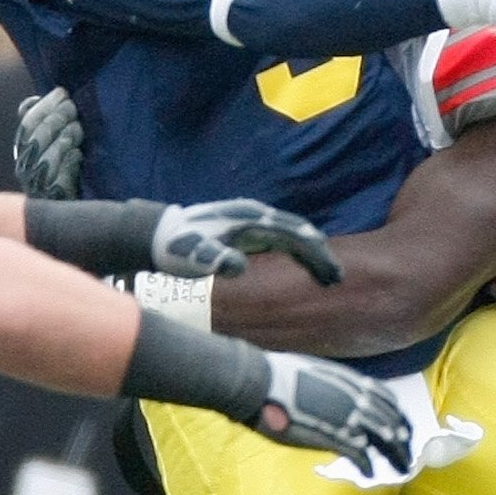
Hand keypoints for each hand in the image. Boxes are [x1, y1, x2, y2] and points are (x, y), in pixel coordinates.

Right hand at [14, 85, 84, 199]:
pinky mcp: (54, 196)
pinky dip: (70, 162)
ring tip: (77, 128)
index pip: (28, 123)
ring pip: (48, 154)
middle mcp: (25, 166)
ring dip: (64, 138)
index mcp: (22, 150)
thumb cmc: (57, 170)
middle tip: (73, 107)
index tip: (62, 92)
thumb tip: (33, 99)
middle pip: (38, 136)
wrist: (64, 208)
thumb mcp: (46, 144)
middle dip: (57, 117)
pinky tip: (77, 153)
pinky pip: (61, 176)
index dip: (45, 105)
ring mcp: (38, 182)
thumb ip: (39, 123)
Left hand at [147, 198, 342, 284]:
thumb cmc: (178, 247)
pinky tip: (304, 266)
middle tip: (336, 279)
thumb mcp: (194, 255)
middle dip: (320, 253)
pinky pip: (281, 238)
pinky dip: (297, 251)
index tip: (331, 273)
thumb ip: (215, 260)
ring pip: (292, 233)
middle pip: (299, 231)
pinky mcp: (247, 229)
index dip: (315, 254)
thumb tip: (239, 267)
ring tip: (327, 277)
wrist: (159, 234)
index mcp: (249, 219)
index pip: (293, 235)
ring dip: (311, 253)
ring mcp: (251, 220)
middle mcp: (255, 215)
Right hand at [250, 352, 412, 478]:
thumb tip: (336, 397)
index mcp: (350, 381)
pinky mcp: (333, 437)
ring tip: (400, 468)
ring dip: (395, 455)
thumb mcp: (315, 374)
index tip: (402, 428)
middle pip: (391, 421)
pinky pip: (361, 454)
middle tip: (407, 454)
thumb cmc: (276, 377)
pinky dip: (369, 465)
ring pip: (384, 439)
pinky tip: (371, 473)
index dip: (398, 415)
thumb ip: (333, 387)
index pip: (387, 399)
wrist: (258, 384)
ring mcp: (347, 417)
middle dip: (402, 439)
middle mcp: (355, 397)